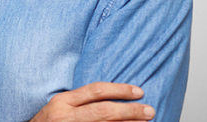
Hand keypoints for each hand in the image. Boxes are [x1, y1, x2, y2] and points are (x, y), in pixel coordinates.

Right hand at [30, 82, 154, 121]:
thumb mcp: (57, 107)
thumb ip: (77, 102)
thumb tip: (110, 98)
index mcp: (62, 101)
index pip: (95, 91)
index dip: (119, 90)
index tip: (138, 91)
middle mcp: (66, 116)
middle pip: (104, 110)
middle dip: (130, 110)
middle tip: (149, 110)